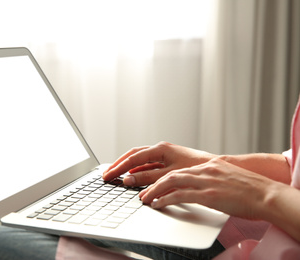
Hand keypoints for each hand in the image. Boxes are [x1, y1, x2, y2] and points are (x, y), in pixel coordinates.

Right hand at [103, 141, 214, 185]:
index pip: (132, 158)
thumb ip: (148, 178)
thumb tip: (128, 180)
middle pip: (133, 156)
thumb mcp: (169, 175)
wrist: (215, 168)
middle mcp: (160, 150)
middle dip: (118, 165)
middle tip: (106, 175)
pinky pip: (147, 165)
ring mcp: (163, 155)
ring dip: (127, 168)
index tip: (108, 176)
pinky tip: (132, 178)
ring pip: (139, 160)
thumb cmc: (196, 168)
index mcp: (160, 149)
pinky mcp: (167, 162)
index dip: (118, 168)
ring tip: (115, 175)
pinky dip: (137, 171)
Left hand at [139, 158, 273, 219]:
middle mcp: (204, 170)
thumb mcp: (227, 178)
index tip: (152, 183)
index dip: (163, 177)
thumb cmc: (250, 189)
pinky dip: (165, 200)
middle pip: (171, 174)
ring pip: (171, 182)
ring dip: (155, 191)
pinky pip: (180, 196)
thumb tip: (200, 187)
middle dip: (153, 183)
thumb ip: (211, 179)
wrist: (266, 194)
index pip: (179, 170)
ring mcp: (205, 181)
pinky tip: (158, 205)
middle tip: (141, 191)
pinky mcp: (208, 194)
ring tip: (145, 199)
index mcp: (209, 166)